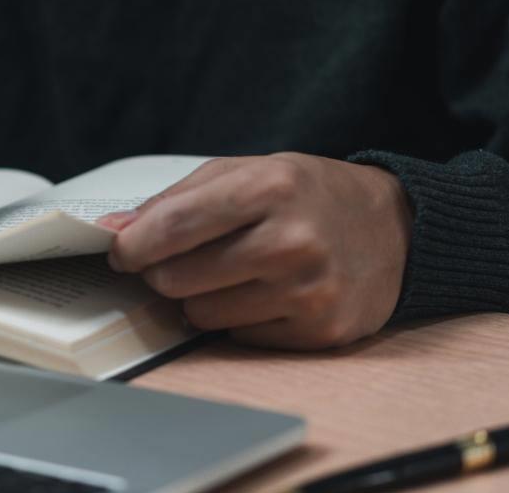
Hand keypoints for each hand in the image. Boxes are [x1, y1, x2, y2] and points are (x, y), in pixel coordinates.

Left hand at [100, 153, 412, 348]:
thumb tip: (114, 233)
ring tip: (235, 272)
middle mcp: (292, 240)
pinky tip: (266, 293)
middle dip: (164, 271)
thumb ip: (178, 199)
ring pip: (201, 314)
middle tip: (184, 259)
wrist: (394, 228)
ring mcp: (309, 290)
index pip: (172, 226)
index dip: (132, 245)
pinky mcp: (320, 331)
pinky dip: (238, 319)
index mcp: (271, 185)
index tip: (121, 251)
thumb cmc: (309, 195)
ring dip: (201, 297)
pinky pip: (238, 337)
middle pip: (176, 277)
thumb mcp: (250, 171)